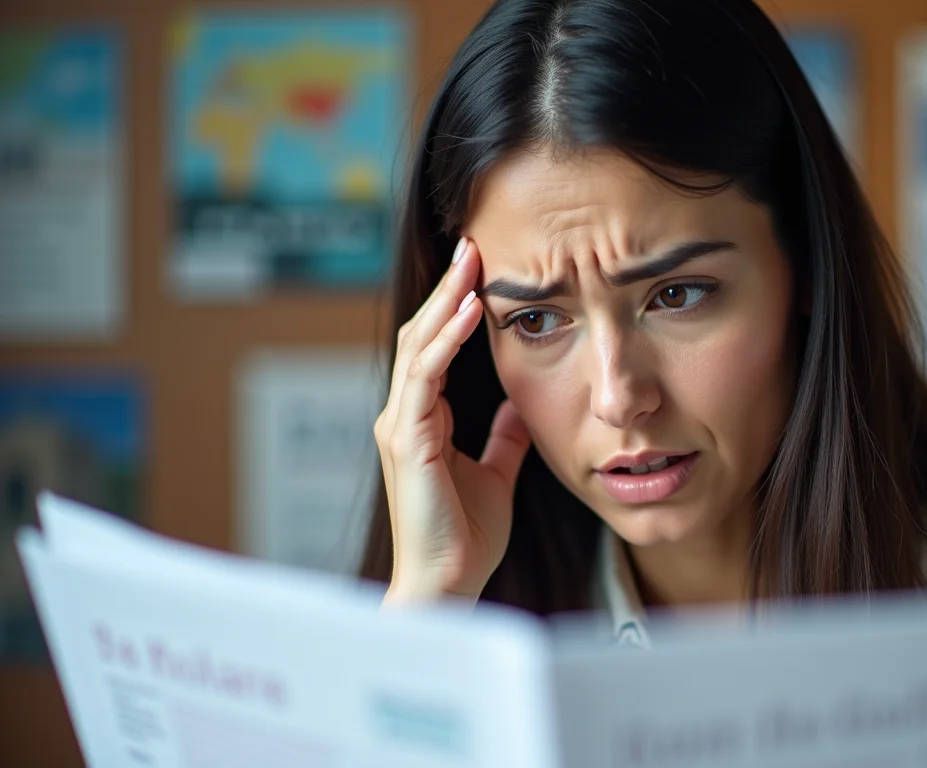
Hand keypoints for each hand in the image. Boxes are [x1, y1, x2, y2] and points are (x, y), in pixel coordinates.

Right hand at [374, 237, 530, 605]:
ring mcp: (400, 426)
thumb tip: (520, 406)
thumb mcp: (495, 474)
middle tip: (473, 245)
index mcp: (422, 420)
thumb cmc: (465, 538)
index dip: (455, 308)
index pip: (435, 348)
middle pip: (422, 335)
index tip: (481, 271)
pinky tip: (470, 310)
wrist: (448, 583)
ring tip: (472, 260)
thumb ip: (502, 438)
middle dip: (448, 289)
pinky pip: (426, 377)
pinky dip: (447, 340)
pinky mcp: (408, 441)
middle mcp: (404, 416)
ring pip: (420, 346)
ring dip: (447, 300)